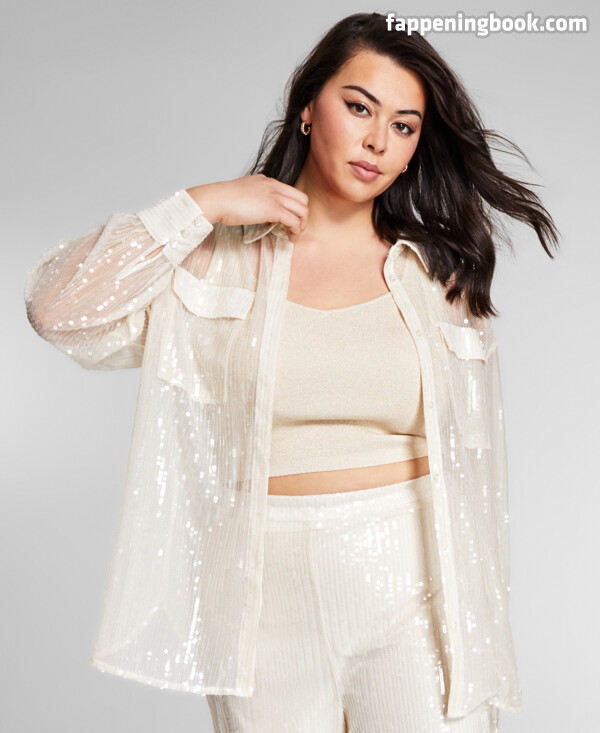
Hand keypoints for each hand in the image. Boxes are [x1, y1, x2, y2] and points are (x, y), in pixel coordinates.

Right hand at [186, 175, 308, 236]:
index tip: (289, 220)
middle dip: (302, 216)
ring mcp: (275, 196)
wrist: (216, 199)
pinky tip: (289, 238)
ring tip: (293, 236)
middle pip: (302, 200)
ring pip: (302, 210)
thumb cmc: (223, 201)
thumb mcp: (244, 194)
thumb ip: (257, 201)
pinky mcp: (272, 209)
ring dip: (301, 225)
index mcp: (268, 181)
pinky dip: (295, 231)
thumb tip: (264, 217)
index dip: (294, 208)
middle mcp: (274, 186)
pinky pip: (293, 221)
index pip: (292, 192)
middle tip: (295, 229)